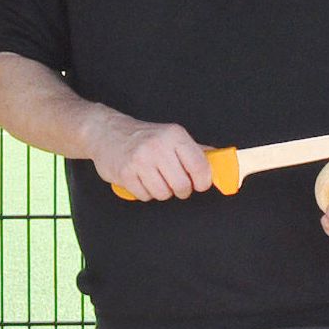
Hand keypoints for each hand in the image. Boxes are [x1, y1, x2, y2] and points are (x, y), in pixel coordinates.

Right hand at [83, 111, 213, 200]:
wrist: (106, 132)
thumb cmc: (142, 136)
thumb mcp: (171, 136)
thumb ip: (196, 150)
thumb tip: (222, 161)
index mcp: (174, 136)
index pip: (200, 167)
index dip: (203, 182)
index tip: (199, 184)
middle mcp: (158, 147)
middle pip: (182, 185)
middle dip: (180, 189)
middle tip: (174, 182)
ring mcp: (140, 161)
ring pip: (163, 194)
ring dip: (161, 191)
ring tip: (154, 178)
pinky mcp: (125, 174)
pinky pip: (145, 196)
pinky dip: (145, 192)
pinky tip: (140, 179)